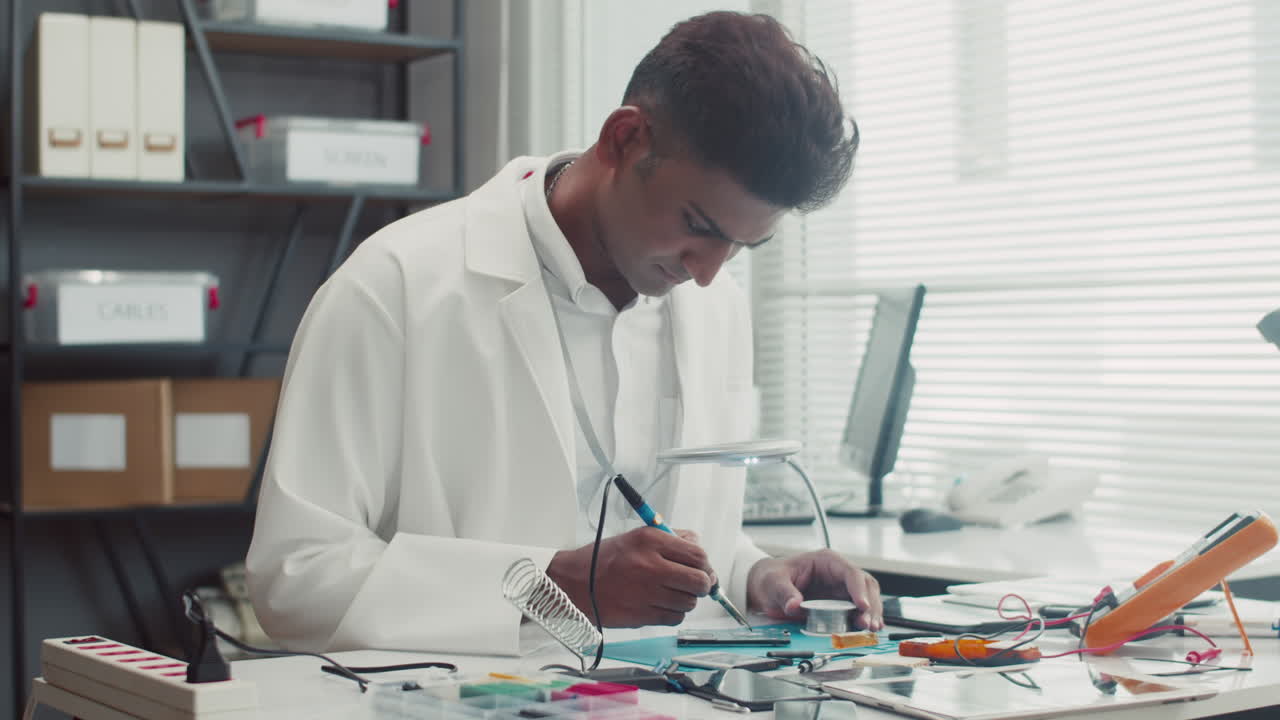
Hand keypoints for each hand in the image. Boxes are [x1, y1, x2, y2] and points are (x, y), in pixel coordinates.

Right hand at [546, 527, 714, 627]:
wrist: (574, 583)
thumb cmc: (606, 559)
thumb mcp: (638, 537)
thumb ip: (672, 539)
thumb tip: (700, 550)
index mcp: (650, 541)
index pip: (698, 554)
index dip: (706, 565)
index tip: (704, 569)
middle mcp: (650, 566)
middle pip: (699, 581)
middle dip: (703, 584)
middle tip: (696, 584)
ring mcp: (646, 593)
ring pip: (689, 603)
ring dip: (686, 599)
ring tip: (671, 592)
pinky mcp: (641, 615)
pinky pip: (675, 618)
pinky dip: (674, 613)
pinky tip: (661, 604)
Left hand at [746, 550, 883, 630]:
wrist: (767, 587)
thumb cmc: (772, 578)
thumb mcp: (774, 582)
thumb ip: (784, 593)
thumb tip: (794, 605)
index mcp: (826, 561)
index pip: (850, 572)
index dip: (859, 589)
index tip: (861, 605)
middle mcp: (838, 574)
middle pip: (865, 586)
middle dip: (869, 605)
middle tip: (867, 623)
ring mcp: (841, 589)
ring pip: (867, 598)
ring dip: (871, 614)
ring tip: (869, 629)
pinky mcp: (841, 604)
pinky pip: (859, 611)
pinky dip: (865, 619)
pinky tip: (869, 630)